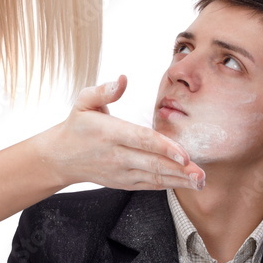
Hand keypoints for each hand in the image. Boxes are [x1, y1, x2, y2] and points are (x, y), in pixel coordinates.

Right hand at [42, 76, 204, 191]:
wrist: (61, 157)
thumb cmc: (77, 125)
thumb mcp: (83, 102)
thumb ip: (104, 90)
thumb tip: (123, 79)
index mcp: (109, 133)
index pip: (141, 140)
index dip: (164, 148)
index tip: (184, 154)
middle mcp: (116, 155)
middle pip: (152, 163)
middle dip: (179, 169)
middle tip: (201, 174)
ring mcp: (120, 172)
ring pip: (153, 177)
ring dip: (178, 180)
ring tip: (200, 182)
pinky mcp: (123, 182)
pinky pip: (148, 184)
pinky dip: (167, 184)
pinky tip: (185, 183)